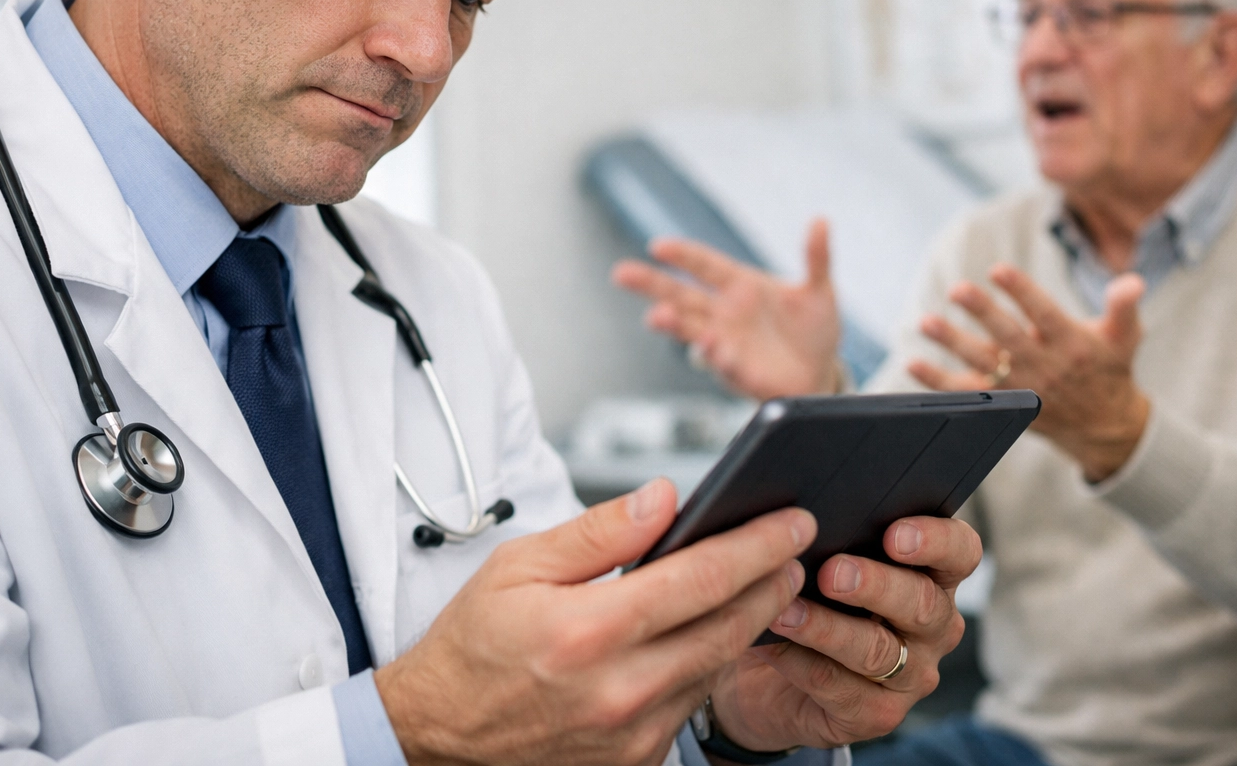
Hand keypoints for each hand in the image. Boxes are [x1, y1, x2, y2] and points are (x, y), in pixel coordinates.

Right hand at [376, 478, 814, 765]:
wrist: (438, 733)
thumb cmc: (473, 645)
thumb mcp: (519, 566)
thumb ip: (599, 531)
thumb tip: (664, 498)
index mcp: (587, 631)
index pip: (701, 577)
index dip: (757, 545)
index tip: (790, 521)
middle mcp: (617, 690)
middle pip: (728, 626)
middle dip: (772, 581)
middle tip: (797, 548)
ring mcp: (630, 734)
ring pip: (717, 666)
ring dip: (751, 622)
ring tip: (769, 582)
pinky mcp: (633, 761)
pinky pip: (692, 702)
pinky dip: (712, 662)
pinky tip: (718, 632)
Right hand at [611, 220, 841, 399]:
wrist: (821, 373)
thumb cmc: (814, 329)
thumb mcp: (820, 290)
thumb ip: (817, 257)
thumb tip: (822, 220)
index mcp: (740, 284)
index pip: (704, 264)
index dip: (683, 254)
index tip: (659, 246)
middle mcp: (724, 311)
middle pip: (680, 293)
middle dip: (651, 284)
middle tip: (621, 273)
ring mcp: (725, 340)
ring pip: (689, 327)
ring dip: (672, 322)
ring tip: (655, 316)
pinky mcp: (735, 369)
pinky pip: (722, 360)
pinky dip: (716, 353)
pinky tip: (713, 345)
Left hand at [708, 516, 981, 751]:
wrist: (768, 671)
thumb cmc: (807, 594)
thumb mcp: (823, 558)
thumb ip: (833, 533)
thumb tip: (802, 513)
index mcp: (933, 575)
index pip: (959, 552)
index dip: (935, 541)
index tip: (895, 534)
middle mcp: (933, 626)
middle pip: (921, 603)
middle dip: (875, 585)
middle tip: (831, 573)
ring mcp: (911, 675)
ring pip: (878, 650)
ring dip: (828, 628)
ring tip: (787, 611)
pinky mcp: (876, 714)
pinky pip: (841, 688)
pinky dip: (803, 663)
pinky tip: (774, 644)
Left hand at [908, 264, 1150, 481]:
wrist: (1103, 426)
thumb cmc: (1110, 367)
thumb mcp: (1125, 337)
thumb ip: (1124, 307)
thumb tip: (1132, 281)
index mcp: (1072, 344)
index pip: (1044, 314)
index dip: (1022, 292)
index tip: (998, 269)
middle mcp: (1044, 366)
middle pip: (1008, 337)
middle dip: (982, 313)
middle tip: (957, 290)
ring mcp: (1020, 387)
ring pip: (982, 364)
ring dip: (952, 343)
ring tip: (926, 321)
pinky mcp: (1002, 404)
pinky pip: (965, 393)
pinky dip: (937, 381)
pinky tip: (912, 363)